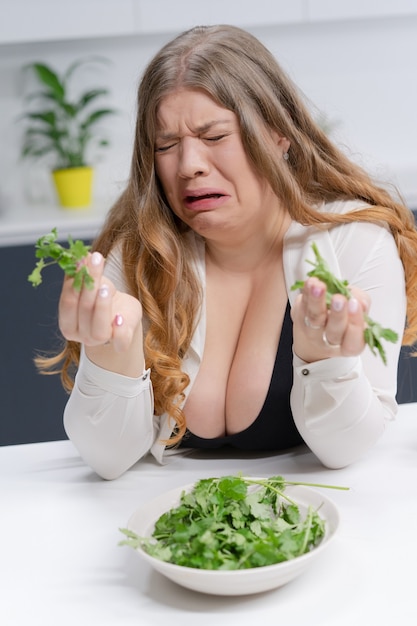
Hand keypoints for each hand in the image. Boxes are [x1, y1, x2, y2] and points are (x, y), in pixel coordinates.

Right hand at [58, 251, 143, 373]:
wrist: (122, 314)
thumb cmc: (103, 299)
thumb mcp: (93, 285)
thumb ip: (84, 275)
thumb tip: (80, 253)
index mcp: (68, 324)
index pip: (67, 303)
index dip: (72, 282)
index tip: (80, 260)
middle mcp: (82, 335)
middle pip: (83, 311)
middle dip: (89, 284)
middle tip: (96, 260)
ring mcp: (101, 341)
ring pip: (98, 329)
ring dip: (101, 306)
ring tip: (105, 287)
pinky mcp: (121, 343)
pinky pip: (120, 343)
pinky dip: (120, 332)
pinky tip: (120, 317)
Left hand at [291, 277, 369, 362]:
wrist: (312, 338)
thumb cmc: (341, 324)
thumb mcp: (359, 314)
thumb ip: (363, 305)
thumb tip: (360, 300)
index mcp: (349, 345)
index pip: (354, 342)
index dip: (356, 324)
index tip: (356, 305)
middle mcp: (330, 342)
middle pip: (334, 332)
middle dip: (338, 314)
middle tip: (339, 299)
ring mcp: (311, 332)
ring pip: (314, 319)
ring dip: (316, 301)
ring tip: (319, 286)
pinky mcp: (298, 318)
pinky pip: (301, 306)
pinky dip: (306, 293)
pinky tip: (310, 283)